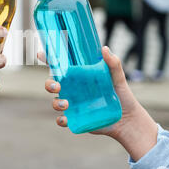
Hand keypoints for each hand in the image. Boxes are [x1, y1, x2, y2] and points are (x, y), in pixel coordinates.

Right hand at [39, 46, 157, 160]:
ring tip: (67, 104)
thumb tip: (104, 48)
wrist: (127, 119)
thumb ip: (113, 63)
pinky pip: (62, 120)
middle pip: (52, 84)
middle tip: (57, 86)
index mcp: (79, 77)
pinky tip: (66, 119)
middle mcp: (73, 90)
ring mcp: (73, 105)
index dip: (49, 59)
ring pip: (55, 102)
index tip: (41, 53)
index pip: (61, 66)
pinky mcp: (76, 119)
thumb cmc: (121, 95)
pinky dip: (61, 120)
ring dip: (56, 102)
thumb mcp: (118, 77)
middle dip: (49, 84)